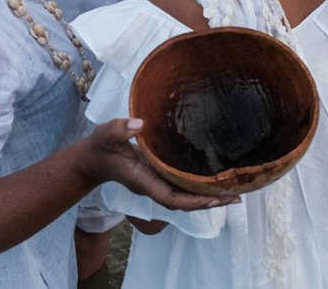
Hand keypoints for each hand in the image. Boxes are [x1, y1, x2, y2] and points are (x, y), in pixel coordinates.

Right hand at [78, 119, 235, 211]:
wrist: (91, 160)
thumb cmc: (99, 147)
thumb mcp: (106, 134)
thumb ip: (120, 129)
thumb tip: (140, 124)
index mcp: (143, 180)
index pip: (172, 198)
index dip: (194, 201)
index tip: (215, 198)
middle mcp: (153, 186)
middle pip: (185, 202)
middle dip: (209, 201)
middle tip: (236, 195)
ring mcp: (156, 183)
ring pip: (185, 196)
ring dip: (208, 196)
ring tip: (233, 191)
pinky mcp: (157, 176)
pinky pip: (181, 186)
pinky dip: (198, 187)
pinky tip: (213, 180)